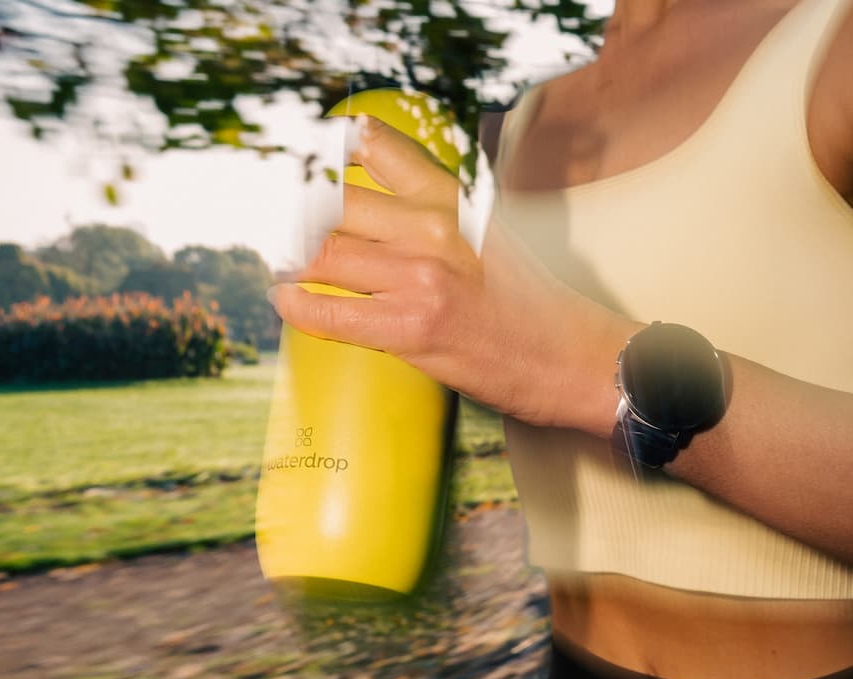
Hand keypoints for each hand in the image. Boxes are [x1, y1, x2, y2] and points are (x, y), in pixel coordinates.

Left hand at [267, 114, 620, 431]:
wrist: (572, 357)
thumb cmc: (530, 302)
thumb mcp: (487, 230)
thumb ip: (435, 208)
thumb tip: (373, 195)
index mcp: (453, 197)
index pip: (373, 147)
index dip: (323, 152)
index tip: (301, 163)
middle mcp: (434, 227)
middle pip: (331, 204)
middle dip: (294, 217)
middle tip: (279, 229)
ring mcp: (421, 277)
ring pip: (323, 255)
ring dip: (291, 263)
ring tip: (285, 268)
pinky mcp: (412, 328)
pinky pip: (329, 313)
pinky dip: (297, 308)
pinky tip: (286, 301)